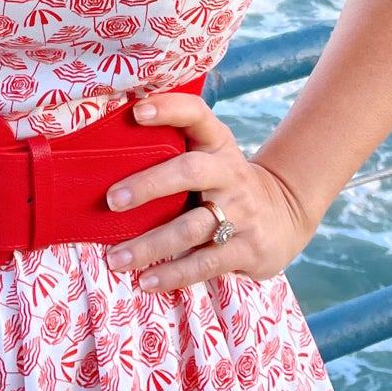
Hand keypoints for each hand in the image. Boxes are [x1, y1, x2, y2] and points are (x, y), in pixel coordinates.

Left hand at [103, 91, 314, 291]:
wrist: (285, 215)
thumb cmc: (225, 182)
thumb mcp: (211, 156)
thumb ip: (175, 149)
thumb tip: (106, 149)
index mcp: (217, 144)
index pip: (195, 115)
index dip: (169, 109)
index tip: (137, 112)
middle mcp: (230, 173)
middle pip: (189, 172)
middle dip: (149, 186)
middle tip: (112, 200)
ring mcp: (242, 212)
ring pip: (191, 228)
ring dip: (150, 245)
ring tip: (115, 258)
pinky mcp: (247, 249)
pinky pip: (204, 263)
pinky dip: (173, 274)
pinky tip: (146, 281)